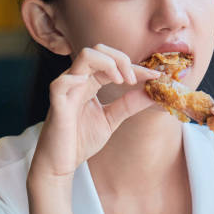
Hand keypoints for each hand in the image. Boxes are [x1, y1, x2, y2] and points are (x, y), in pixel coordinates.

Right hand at [29, 44, 158, 182]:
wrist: (62, 163)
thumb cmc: (81, 140)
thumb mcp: (111, 120)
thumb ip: (129, 105)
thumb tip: (152, 94)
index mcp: (91, 83)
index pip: (114, 63)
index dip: (137, 67)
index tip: (156, 76)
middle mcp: (79, 81)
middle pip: (99, 50)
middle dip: (121, 59)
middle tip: (133, 80)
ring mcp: (67, 90)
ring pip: (85, 57)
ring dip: (108, 64)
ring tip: (121, 82)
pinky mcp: (57, 105)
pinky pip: (61, 84)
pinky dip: (75, 80)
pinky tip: (89, 88)